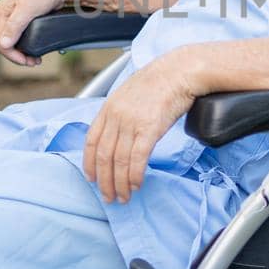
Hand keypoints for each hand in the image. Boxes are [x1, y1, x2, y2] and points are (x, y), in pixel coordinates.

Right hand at [0, 0, 70, 66]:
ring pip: (12, 41)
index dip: (11, 54)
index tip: (26, 61)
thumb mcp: (28, 10)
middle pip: (4, 42)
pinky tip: (34, 51)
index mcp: (2, 11)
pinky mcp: (24, 20)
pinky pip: (20, 37)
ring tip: (34, 60)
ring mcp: (14, 18)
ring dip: (20, 53)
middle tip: (32, 63)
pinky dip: (25, 47)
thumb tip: (4, 44)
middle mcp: (6, 15)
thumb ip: (15, 26)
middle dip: (16, 55)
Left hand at [84, 53, 199, 203]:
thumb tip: (118, 134)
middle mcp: (116, 116)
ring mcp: (132, 122)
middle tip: (108, 197)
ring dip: (120, 183)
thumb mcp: (129, 93)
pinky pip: (138, 158)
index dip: (89, 163)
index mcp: (108, 107)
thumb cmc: (159, 82)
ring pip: (119, 161)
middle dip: (104, 181)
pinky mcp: (150, 128)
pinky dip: (135, 175)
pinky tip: (136, 185)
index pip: (91, 141)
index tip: (92, 179)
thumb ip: (119, 113)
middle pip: (104, 156)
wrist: (179, 71)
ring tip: (124, 197)